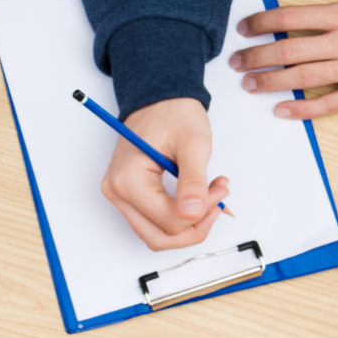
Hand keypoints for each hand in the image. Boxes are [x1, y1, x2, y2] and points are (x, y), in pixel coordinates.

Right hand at [101, 98, 229, 250]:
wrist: (160, 99)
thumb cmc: (174, 114)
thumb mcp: (193, 144)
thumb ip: (193, 181)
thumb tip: (193, 213)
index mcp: (128, 179)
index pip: (169, 220)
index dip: (202, 211)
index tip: (220, 187)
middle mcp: (116, 192)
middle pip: (159, 237)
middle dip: (195, 226)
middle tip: (218, 200)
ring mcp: (119, 196)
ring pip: (156, 236)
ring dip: (188, 226)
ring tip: (210, 197)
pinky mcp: (128, 196)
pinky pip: (154, 223)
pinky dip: (178, 219)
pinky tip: (196, 198)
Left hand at [229, 0, 337, 119]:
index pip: (291, 17)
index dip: (262, 22)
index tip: (244, 28)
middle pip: (288, 50)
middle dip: (256, 56)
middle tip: (236, 61)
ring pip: (302, 79)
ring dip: (270, 82)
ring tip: (249, 85)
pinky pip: (329, 105)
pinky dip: (303, 110)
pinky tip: (283, 111)